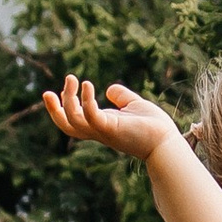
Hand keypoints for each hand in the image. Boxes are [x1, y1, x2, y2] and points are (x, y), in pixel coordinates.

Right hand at [42, 76, 180, 161]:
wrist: (167, 141)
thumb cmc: (153, 127)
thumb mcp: (133, 105)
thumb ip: (121, 97)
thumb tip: (110, 89)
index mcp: (101, 126)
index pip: (73, 121)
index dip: (61, 109)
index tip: (56, 92)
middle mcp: (99, 131)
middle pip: (67, 125)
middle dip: (55, 108)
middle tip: (54, 87)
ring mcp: (104, 131)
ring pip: (74, 121)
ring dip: (69, 100)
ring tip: (72, 79)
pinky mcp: (112, 129)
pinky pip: (91, 117)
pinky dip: (86, 102)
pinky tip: (88, 85)